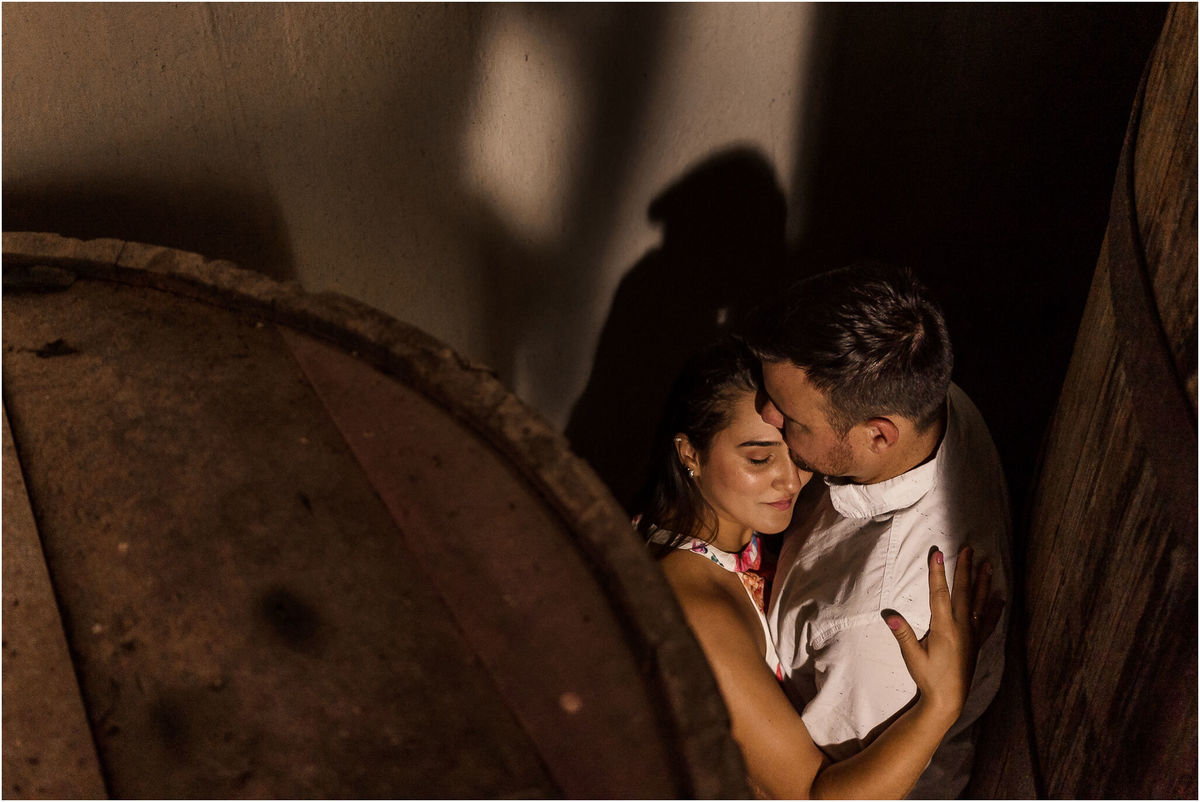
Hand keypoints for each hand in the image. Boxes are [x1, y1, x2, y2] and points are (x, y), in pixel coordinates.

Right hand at [881, 545, 1004, 724]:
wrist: (949, 699)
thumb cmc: (928, 677)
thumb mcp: (912, 657)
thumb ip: (903, 634)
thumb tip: (889, 615)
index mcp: (944, 628)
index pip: (939, 594)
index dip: (938, 573)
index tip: (938, 553)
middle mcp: (962, 627)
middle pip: (964, 592)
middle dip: (965, 569)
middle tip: (968, 549)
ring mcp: (972, 634)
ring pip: (980, 602)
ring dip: (983, 582)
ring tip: (987, 564)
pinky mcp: (977, 643)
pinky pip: (989, 621)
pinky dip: (995, 608)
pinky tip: (1000, 598)